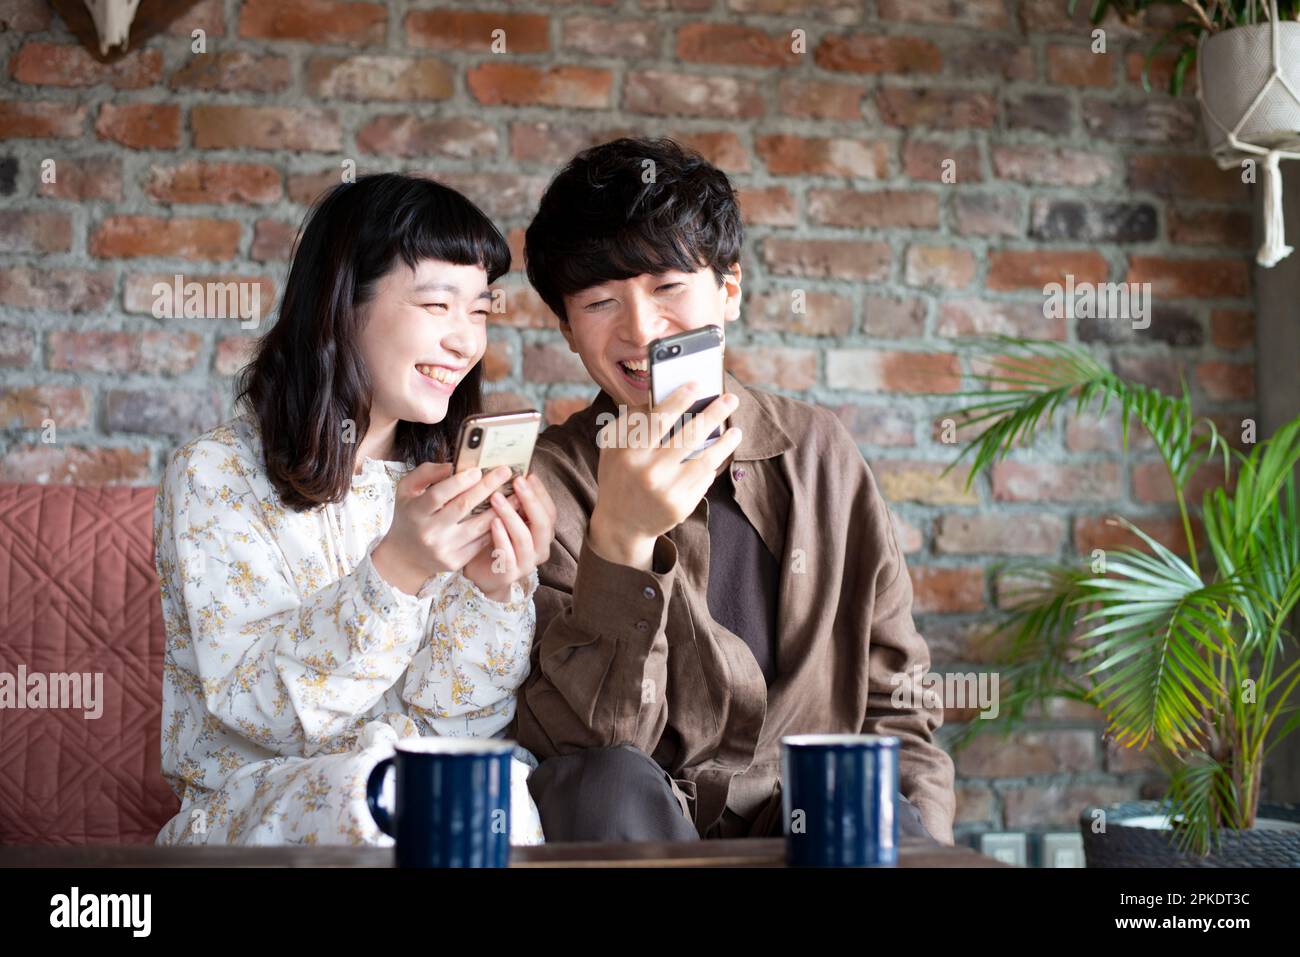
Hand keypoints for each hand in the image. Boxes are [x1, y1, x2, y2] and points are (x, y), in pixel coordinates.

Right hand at [371, 462, 513, 594]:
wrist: (405, 558)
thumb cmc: (409, 516)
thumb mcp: (406, 491)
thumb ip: (426, 473)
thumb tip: (452, 466)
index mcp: (416, 512)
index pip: (439, 494)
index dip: (460, 482)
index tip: (478, 469)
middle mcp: (429, 532)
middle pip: (463, 507)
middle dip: (487, 487)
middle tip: (506, 472)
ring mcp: (444, 549)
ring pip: (479, 526)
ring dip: (501, 509)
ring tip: (518, 493)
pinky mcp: (456, 562)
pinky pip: (481, 541)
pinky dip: (497, 527)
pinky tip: (510, 514)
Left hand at [462, 473, 557, 600]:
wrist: (483, 575)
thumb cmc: (495, 540)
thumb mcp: (509, 519)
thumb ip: (515, 503)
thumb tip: (515, 472)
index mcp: (543, 534)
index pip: (550, 512)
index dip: (540, 493)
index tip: (528, 474)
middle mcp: (540, 549)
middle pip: (543, 523)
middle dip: (530, 500)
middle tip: (517, 481)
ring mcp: (526, 563)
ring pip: (524, 538)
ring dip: (511, 515)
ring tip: (497, 498)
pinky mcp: (510, 574)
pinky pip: (508, 554)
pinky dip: (501, 537)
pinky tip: (492, 522)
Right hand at [588, 381, 742, 570]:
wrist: (620, 524)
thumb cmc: (619, 475)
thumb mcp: (613, 447)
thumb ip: (632, 421)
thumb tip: (658, 393)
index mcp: (630, 453)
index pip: (659, 419)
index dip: (680, 400)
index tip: (697, 385)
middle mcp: (649, 472)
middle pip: (689, 436)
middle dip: (714, 413)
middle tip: (731, 399)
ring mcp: (667, 492)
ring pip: (705, 460)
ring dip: (725, 443)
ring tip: (736, 430)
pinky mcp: (680, 507)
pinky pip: (703, 480)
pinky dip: (712, 466)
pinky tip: (719, 455)